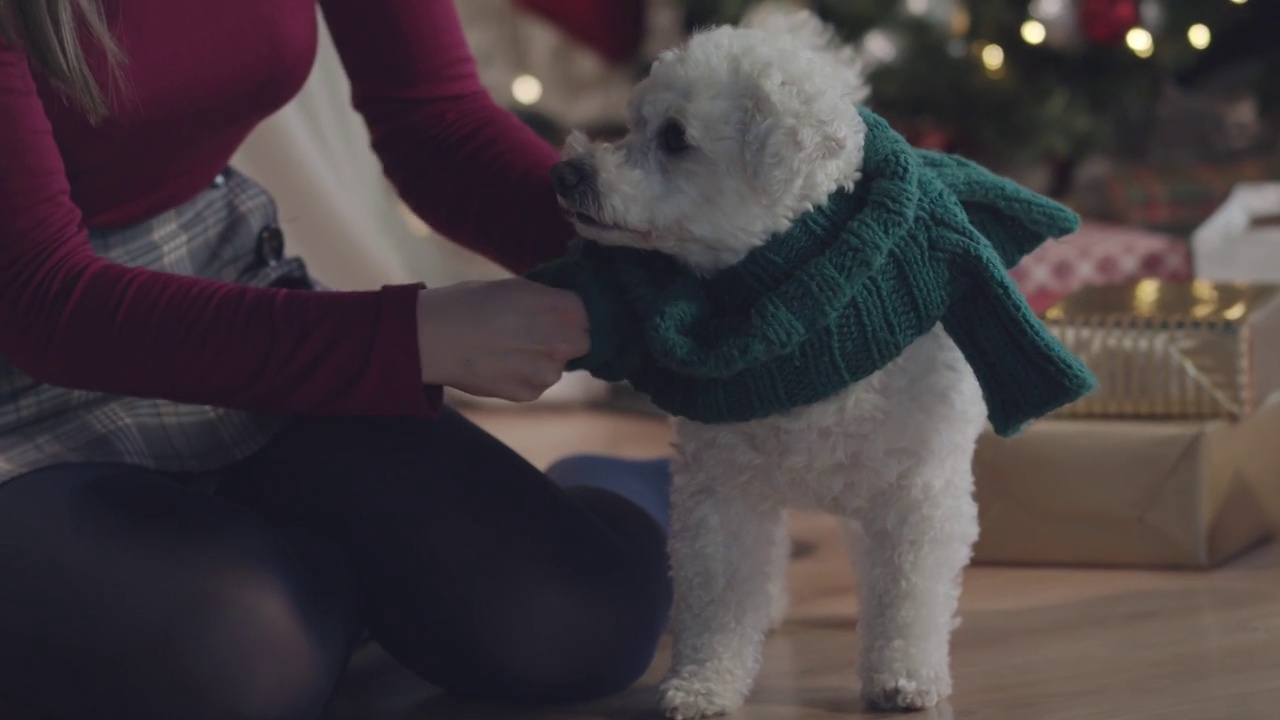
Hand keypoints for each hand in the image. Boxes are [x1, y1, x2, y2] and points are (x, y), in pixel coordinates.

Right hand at [415, 278, 589, 401]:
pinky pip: (538, 385)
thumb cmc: (467, 304)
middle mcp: (558, 340)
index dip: (567, 315)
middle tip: (533, 335)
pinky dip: (525, 378)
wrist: (432, 338)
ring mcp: (545, 371)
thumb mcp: (513, 288)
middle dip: (563, 339)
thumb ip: (545, 301)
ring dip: (543, 361)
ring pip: (559, 367)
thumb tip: (561, 311)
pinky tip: (500, 366)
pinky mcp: (529, 393)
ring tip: (508, 351)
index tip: (551, 316)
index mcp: (557, 307)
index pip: (584, 313)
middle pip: (581, 342)